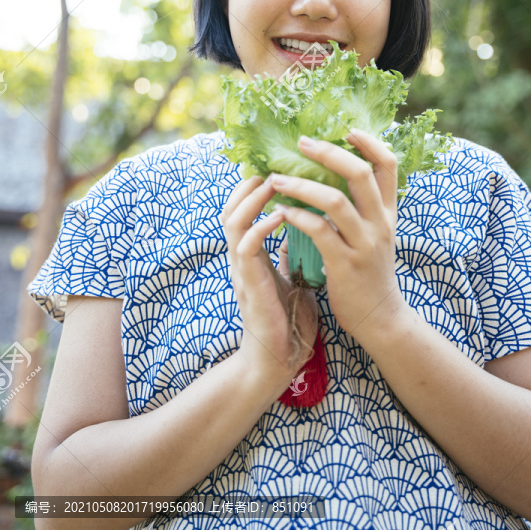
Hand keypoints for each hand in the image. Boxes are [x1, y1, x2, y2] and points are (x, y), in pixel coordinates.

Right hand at [220, 176, 318, 384]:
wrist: (279, 361)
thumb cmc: (287, 324)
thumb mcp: (291, 281)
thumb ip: (290, 259)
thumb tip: (300, 238)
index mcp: (252, 257)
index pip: (243, 213)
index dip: (252, 191)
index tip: (275, 172)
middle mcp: (242, 260)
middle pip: (230, 210)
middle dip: (247, 187)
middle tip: (271, 168)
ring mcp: (242, 271)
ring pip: (233, 222)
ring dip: (252, 199)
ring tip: (273, 182)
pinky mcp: (249, 284)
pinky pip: (247, 247)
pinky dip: (262, 227)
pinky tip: (281, 215)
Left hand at [269, 129, 405, 346]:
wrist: (381, 318)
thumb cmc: (369, 272)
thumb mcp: (376, 235)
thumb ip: (363, 207)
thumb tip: (333, 175)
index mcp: (389, 212)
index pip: (388, 165)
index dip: (369, 142)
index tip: (346, 128)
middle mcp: (381, 223)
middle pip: (360, 174)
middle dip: (329, 153)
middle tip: (301, 143)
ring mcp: (365, 244)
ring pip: (336, 201)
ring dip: (302, 185)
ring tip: (276, 178)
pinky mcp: (346, 264)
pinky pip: (319, 231)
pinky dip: (297, 216)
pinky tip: (281, 211)